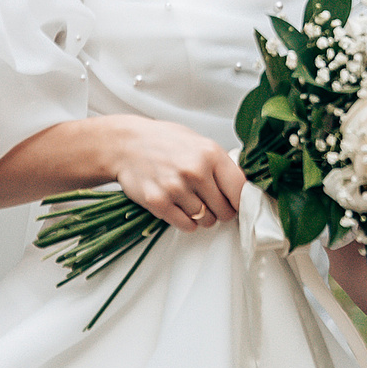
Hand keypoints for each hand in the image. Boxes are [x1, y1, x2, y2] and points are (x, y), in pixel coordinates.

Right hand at [105, 116, 246, 232]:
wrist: (125, 144)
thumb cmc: (163, 142)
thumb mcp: (198, 142)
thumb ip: (219, 164)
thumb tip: (240, 187)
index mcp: (210, 154)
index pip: (240, 190)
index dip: (240, 201)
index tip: (236, 203)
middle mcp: (195, 171)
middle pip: (225, 210)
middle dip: (221, 211)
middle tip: (212, 204)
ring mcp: (176, 188)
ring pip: (206, 221)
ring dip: (203, 217)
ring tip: (192, 203)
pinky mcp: (158, 203)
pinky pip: (186, 225)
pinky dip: (187, 222)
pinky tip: (180, 209)